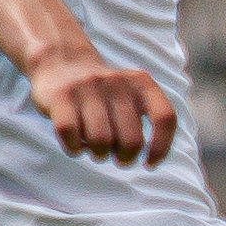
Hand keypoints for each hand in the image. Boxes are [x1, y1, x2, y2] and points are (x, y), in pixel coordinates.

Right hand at [32, 53, 175, 165]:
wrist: (61, 62)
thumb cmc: (104, 94)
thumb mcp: (132, 96)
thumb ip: (148, 118)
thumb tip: (150, 159)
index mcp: (141, 83)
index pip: (164, 118)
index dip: (161, 147)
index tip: (149, 163)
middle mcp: (116, 82)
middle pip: (131, 140)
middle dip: (125, 158)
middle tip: (117, 157)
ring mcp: (88, 87)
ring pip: (100, 142)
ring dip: (98, 154)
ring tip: (95, 148)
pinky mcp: (62, 95)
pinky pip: (72, 136)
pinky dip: (74, 148)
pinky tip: (75, 143)